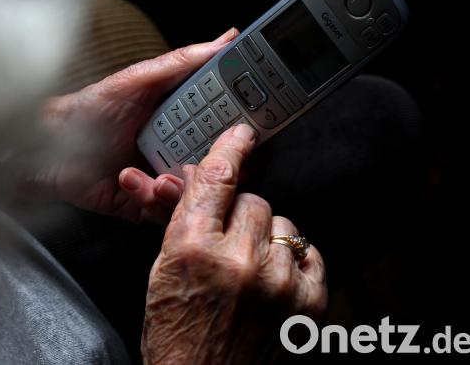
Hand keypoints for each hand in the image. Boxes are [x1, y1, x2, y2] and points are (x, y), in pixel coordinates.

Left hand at [35, 28, 237, 222]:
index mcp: (185, 120)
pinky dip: (154, 197)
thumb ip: (184, 62)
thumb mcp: (139, 79)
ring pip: (199, 194)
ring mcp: (163, 181)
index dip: (246, 131)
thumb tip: (228, 38)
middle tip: (204, 158)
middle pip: (222, 167)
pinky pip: (167, 212)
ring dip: (183, 183)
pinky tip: (133, 179)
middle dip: (222, 167)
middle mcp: (180, 151)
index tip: (253, 130)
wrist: (47, 148)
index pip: (230, 128)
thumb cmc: (89, 109)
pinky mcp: (145, 206)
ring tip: (161, 172)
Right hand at [142, 124, 326, 363]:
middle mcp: (238, 261)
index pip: (216, 178)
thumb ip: (179, 220)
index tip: (241, 134)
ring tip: (246, 269)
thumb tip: (187, 178)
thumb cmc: (175, 335)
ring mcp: (278, 283)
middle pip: (252, 199)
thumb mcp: (161, 272)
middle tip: (226, 241)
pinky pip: (308, 251)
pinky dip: (291, 259)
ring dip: (264, 238)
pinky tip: (271, 279)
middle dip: (238, 213)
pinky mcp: (307, 303)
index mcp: (192, 249)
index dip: (229, 148)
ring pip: (282, 224)